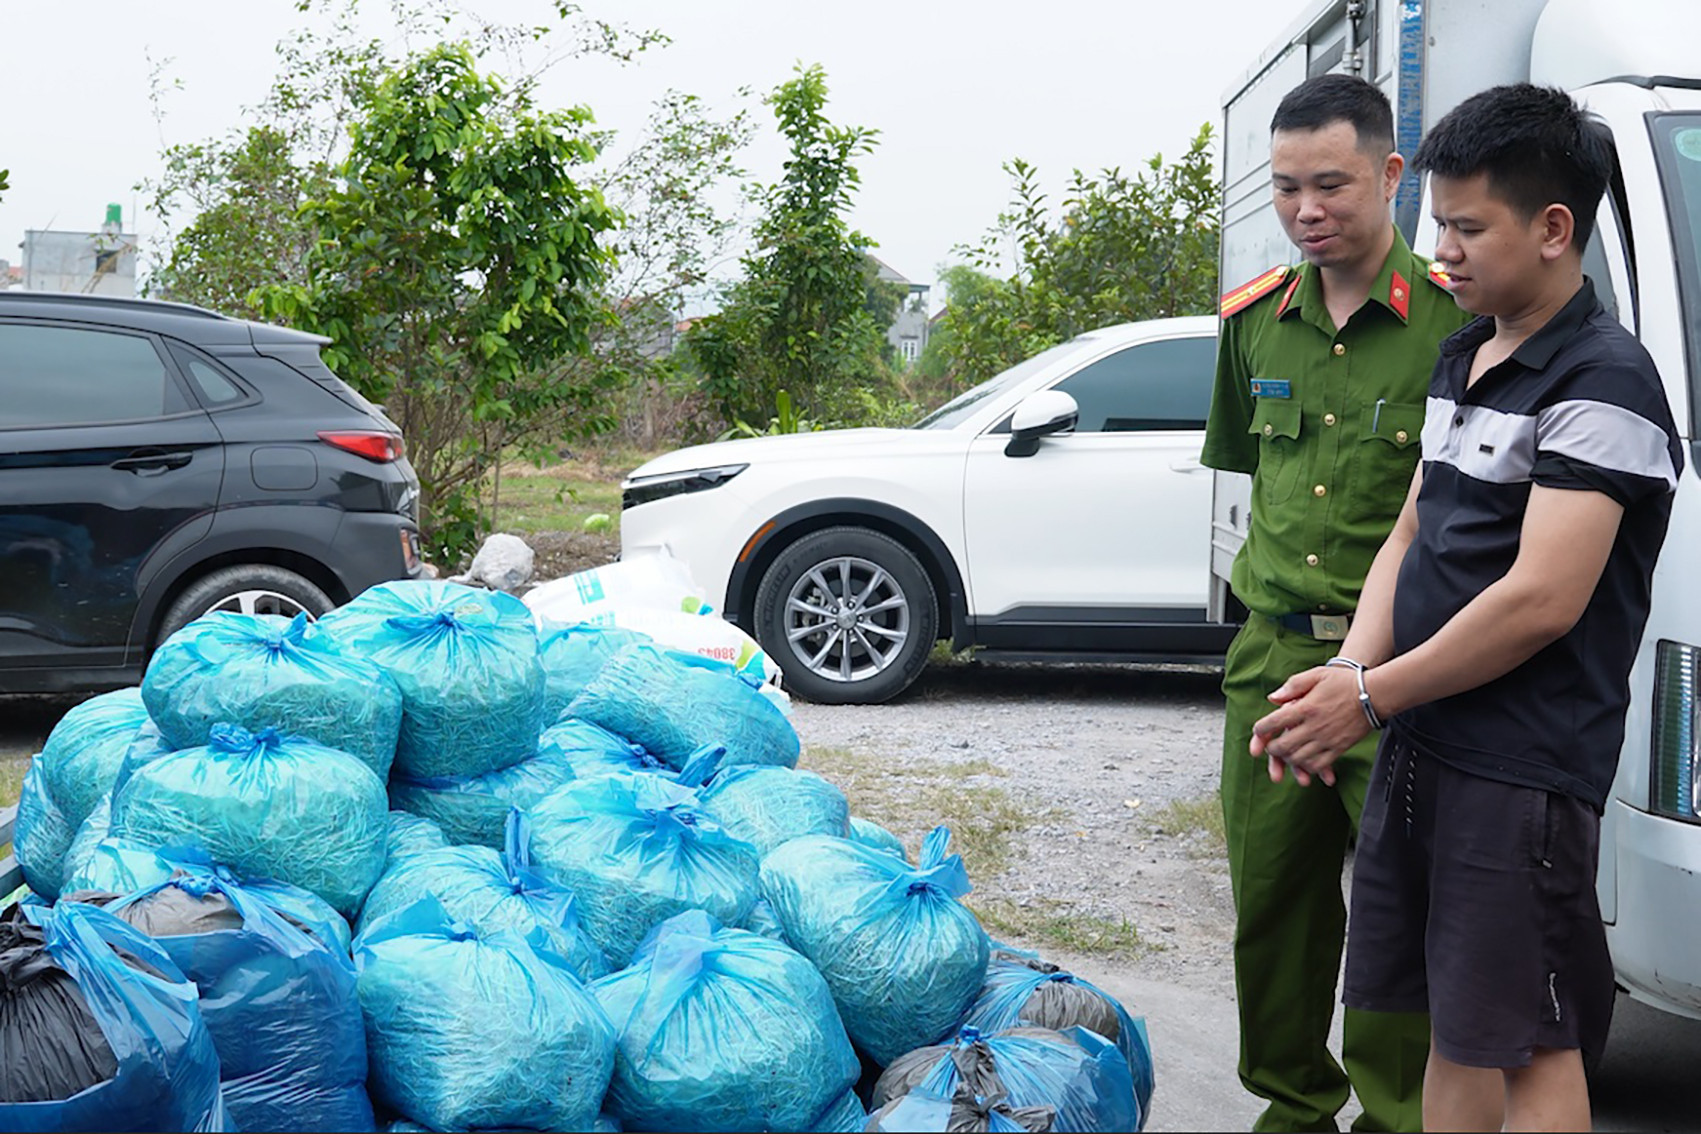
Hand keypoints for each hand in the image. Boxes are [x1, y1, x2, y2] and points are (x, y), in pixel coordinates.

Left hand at [1249, 666, 1372, 786]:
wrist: (1375, 695)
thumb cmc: (1345, 682)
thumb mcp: (1317, 674)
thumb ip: (1293, 685)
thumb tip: (1272, 698)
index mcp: (1306, 707)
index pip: (1274, 722)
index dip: (1261, 729)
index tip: (1259, 730)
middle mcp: (1314, 726)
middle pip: (1283, 746)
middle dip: (1272, 749)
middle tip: (1270, 746)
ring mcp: (1327, 740)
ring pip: (1298, 759)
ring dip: (1287, 758)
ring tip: (1286, 754)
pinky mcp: (1339, 748)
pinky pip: (1318, 765)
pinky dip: (1307, 766)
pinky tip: (1304, 761)